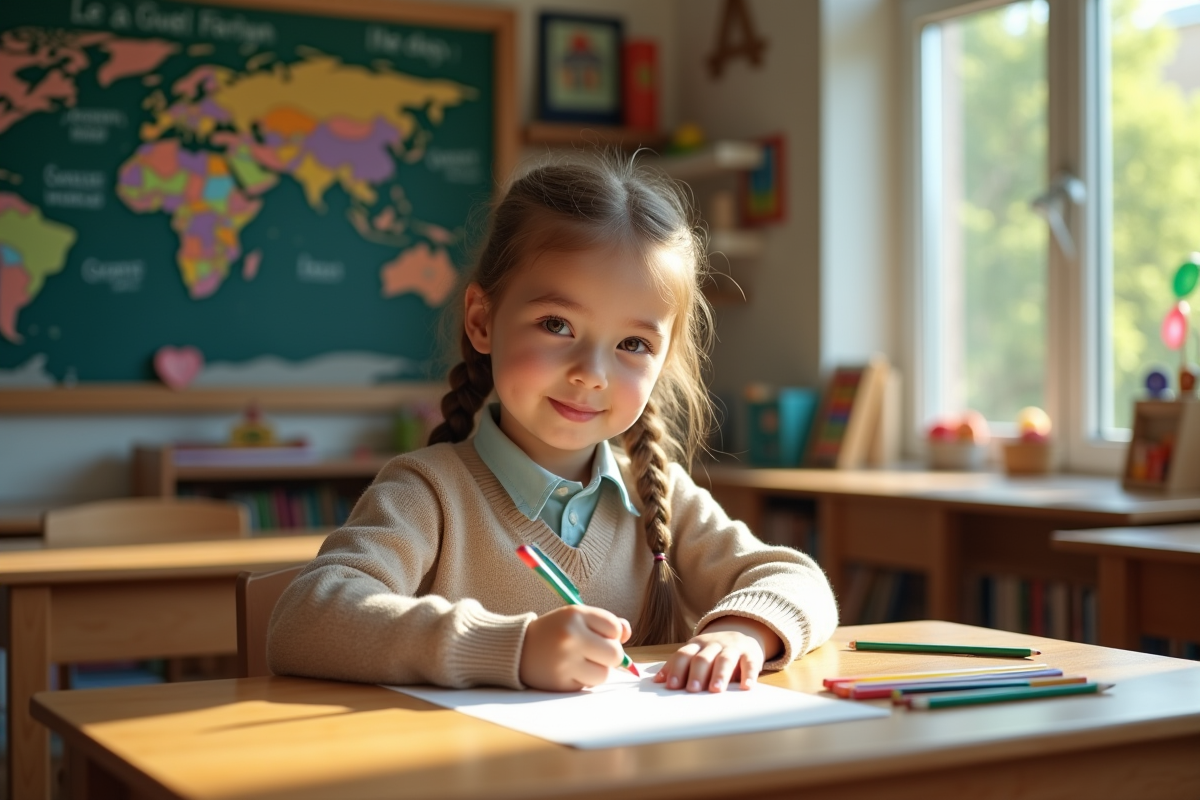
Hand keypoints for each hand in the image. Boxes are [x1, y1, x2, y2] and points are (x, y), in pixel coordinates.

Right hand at [519, 605, 631, 691]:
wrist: (517, 649)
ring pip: (604, 674)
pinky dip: (583, 680)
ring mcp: (565, 661)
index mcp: (575, 614)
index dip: (613, 635)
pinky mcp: (560, 682)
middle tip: (595, 653)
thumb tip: (627, 633)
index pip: (615, 628)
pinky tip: (569, 671)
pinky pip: (587, 686)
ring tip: (581, 662)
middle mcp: (570, 636)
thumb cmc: (554, 632)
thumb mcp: (576, 618)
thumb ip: (605, 623)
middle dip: (610, 656)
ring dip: (597, 671)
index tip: (601, 635)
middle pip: (615, 654)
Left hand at [653, 617, 781, 692]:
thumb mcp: (696, 653)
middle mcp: (714, 645)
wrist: (744, 630)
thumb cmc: (714, 650)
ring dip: (719, 675)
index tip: (671, 685)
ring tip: (715, 690)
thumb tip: (657, 680)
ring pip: (725, 659)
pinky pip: (750, 663)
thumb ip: (678, 665)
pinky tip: (746, 687)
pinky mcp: (751, 654)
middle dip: (696, 674)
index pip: (684, 655)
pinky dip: (749, 675)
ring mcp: (733, 648)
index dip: (677, 669)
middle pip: (703, 658)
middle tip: (692, 689)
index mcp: (697, 645)